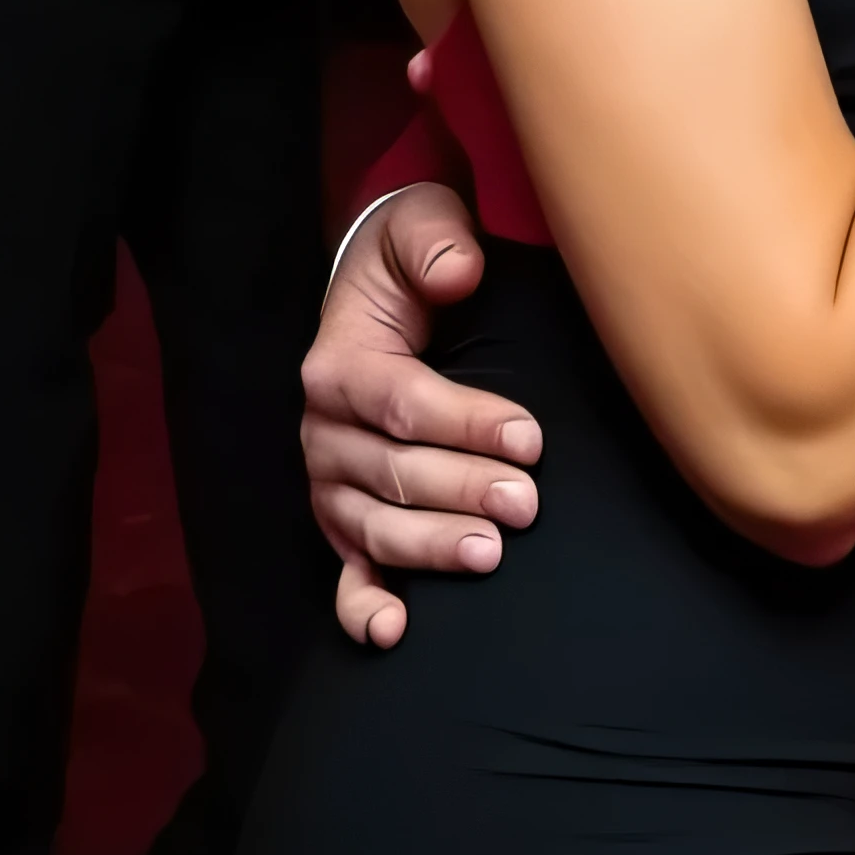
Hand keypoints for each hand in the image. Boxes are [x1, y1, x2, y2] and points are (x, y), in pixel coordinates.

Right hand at [302, 182, 541, 647]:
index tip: (530, 439)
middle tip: (526, 503)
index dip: (465, 423)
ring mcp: (334, 482)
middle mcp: (325, 430)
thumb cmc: (414, 260)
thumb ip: (436, 239)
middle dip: (461, 490)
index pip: (401, 402)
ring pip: (375, 525)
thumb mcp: (422, 223)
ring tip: (489, 555)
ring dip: (430, 548)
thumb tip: (459, 270)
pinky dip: (363, 606)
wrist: (388, 292)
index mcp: (339, 363)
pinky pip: (347, 570)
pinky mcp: (348, 519)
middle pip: (392, 471)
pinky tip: (392, 632)